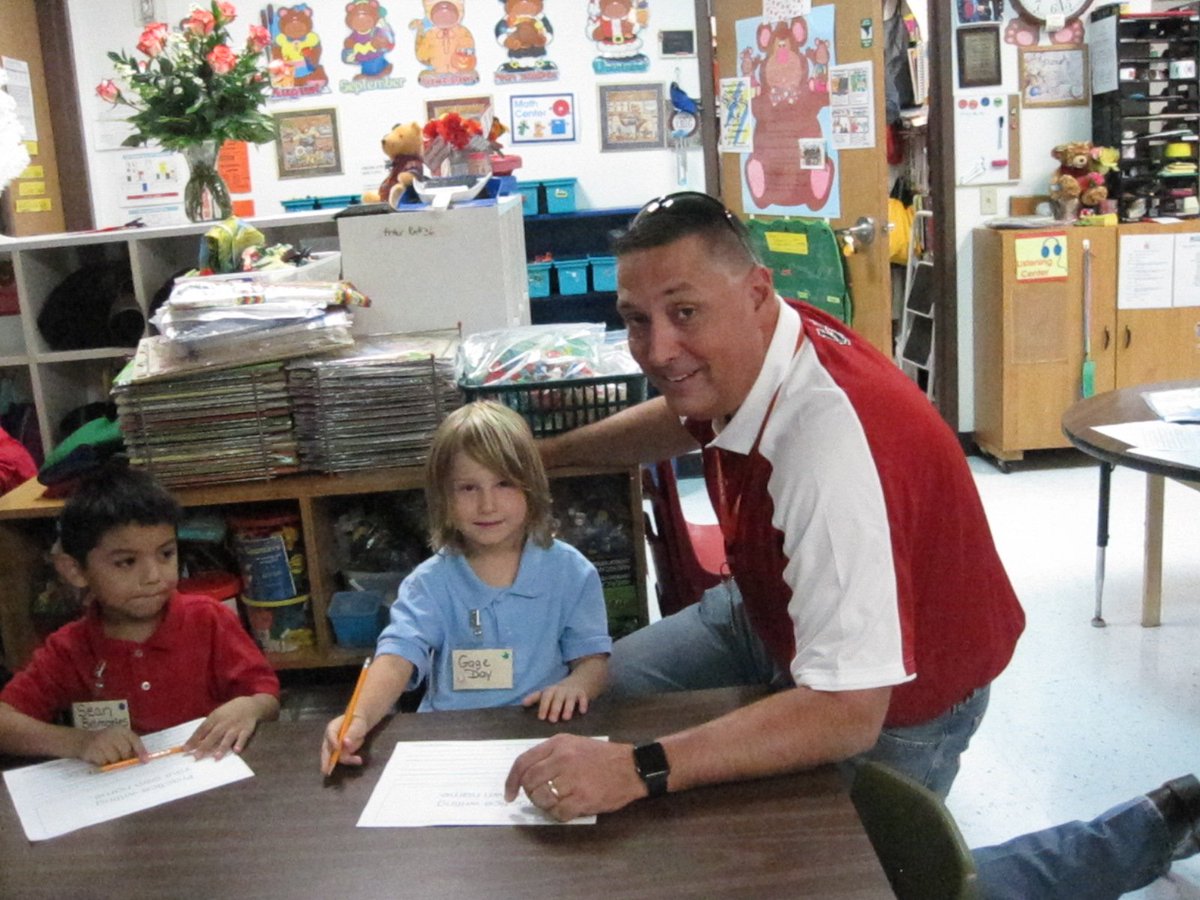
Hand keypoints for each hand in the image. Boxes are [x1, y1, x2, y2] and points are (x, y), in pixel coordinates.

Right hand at [78, 726, 145, 766]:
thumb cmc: (106, 741)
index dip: (141, 750)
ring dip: (113, 762)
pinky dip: (104, 763)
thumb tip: (143, 759)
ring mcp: (101, 742)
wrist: (83, 740)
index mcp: (121, 730)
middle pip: (125, 751)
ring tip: (108, 757)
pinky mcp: (92, 750)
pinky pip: (103, 762)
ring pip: (115, 759)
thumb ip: (130, 746)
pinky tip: (100, 758)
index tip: (145, 760)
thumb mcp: (119, 739)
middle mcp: (112, 734)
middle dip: (125, 759)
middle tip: (121, 760)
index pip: (135, 740)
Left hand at [185, 697, 260, 759]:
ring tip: (216, 757)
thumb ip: (208, 727)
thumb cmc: (230, 712)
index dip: (193, 739)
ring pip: (228, 737)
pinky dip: (240, 743)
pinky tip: (236, 751)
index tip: (185, 749)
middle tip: (196, 757)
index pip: (202, 729)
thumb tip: (195, 741)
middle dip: (205, 746)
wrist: (250, 705)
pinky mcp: (246, 729)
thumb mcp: (217, 715)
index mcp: (215, 717)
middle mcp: (224, 722)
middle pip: (213, 735)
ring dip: (222, 747)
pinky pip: (243, 737)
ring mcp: (236, 726)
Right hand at [320, 713, 369, 775]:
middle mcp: (330, 739)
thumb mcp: (357, 725)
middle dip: (326, 761)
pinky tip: (358, 760)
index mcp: (332, 728)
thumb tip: (345, 742)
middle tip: (326, 770)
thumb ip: (351, 733)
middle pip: (326, 750)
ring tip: (358, 759)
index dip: (333, 742)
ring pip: (336, 756)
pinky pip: (343, 758)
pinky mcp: (341, 753)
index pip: (330, 734)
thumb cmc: (357, 721)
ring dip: (346, 760)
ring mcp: (334, 747)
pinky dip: (350, 760)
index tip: (338, 748)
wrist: (360, 724)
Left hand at [504, 734, 645, 821]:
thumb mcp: (574, 744)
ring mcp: (572, 779)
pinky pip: (559, 812)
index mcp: (558, 744)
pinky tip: (568, 808)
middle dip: (530, 794)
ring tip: (557, 802)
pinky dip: (559, 814)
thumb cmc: (602, 756)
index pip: (523, 762)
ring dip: (545, 805)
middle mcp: (562, 759)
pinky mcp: (583, 798)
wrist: (632, 767)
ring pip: (542, 798)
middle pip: (530, 782)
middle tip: (540, 798)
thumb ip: (551, 755)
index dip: (512, 781)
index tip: (510, 794)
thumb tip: (527, 776)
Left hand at [521, 681, 589, 722]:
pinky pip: (583, 698)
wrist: (579, 681)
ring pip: (570, 699)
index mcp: (551, 690)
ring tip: (565, 718)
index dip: (543, 706)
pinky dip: (583, 703)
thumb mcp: (547, 692)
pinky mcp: (582, 693)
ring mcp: (572, 692)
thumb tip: (523, 703)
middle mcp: (561, 690)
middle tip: (552, 720)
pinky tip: (582, 711)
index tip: (541, 717)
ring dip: (568, 708)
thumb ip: (535, 698)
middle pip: (557, 698)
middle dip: (554, 708)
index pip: (546, 697)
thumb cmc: (559, 691)